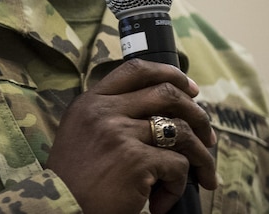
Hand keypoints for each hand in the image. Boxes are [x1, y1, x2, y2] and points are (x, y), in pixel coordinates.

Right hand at [44, 58, 217, 213]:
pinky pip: (177, 167)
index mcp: (91, 101)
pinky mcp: (135, 160)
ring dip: (201, 156)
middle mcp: (105, 111)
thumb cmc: (74, 179)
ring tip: (203, 175)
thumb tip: (160, 112)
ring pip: (181, 130)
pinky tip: (162, 202)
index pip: (136, 69)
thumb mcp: (81, 133)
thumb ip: (109, 115)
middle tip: (208, 137)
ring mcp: (120, 133)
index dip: (170, 73)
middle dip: (198, 115)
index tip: (191, 88)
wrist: (60, 207)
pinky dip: (178, 186)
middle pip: (167, 93)